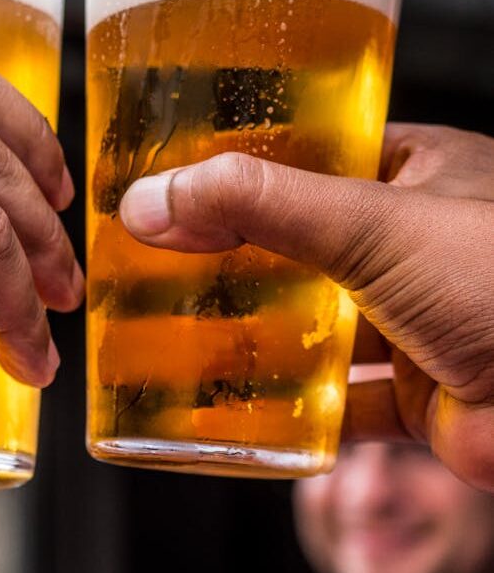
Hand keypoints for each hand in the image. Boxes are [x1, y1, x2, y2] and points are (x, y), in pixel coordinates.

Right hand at [119, 124, 493, 491]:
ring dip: (258, 340)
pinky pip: (338, 402)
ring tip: (183, 337)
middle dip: (237, 265)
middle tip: (165, 266)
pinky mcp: (416, 395)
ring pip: (315, 329)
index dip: (242, 175)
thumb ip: (261, 207)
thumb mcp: (373, 223)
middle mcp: (413, 247)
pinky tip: (243, 410)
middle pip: (301, 250)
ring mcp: (414, 323)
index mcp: (415, 177)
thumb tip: (156, 202)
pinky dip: (293, 410)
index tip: (176, 189)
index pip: (309, 162)